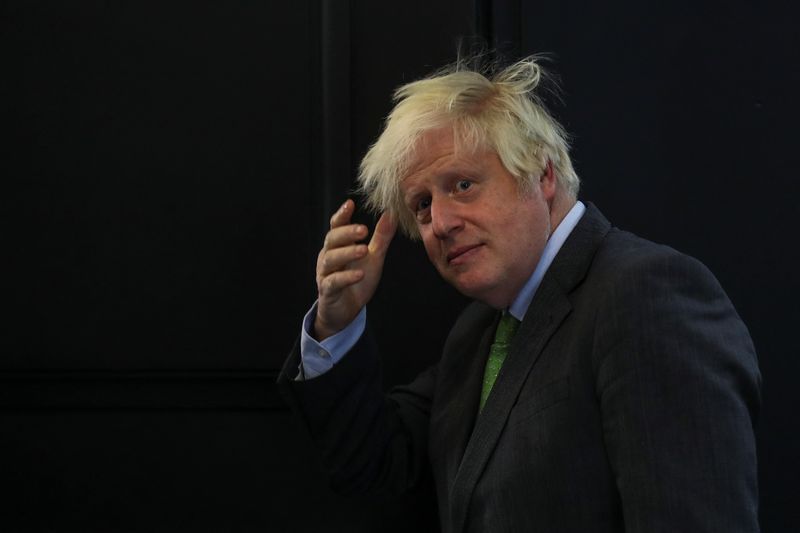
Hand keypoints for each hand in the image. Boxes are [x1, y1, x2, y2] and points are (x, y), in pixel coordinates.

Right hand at [314, 199, 396, 340]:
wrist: (345, 311)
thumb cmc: (357, 280)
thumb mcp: (373, 257)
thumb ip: (380, 237)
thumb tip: (391, 214)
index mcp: (338, 246)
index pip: (337, 226)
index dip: (342, 215)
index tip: (350, 204)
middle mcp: (328, 257)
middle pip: (332, 239)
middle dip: (347, 233)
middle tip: (363, 230)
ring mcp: (326, 274)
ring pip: (331, 259)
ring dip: (347, 253)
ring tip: (364, 250)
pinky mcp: (328, 291)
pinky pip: (334, 282)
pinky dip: (346, 277)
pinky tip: (359, 275)